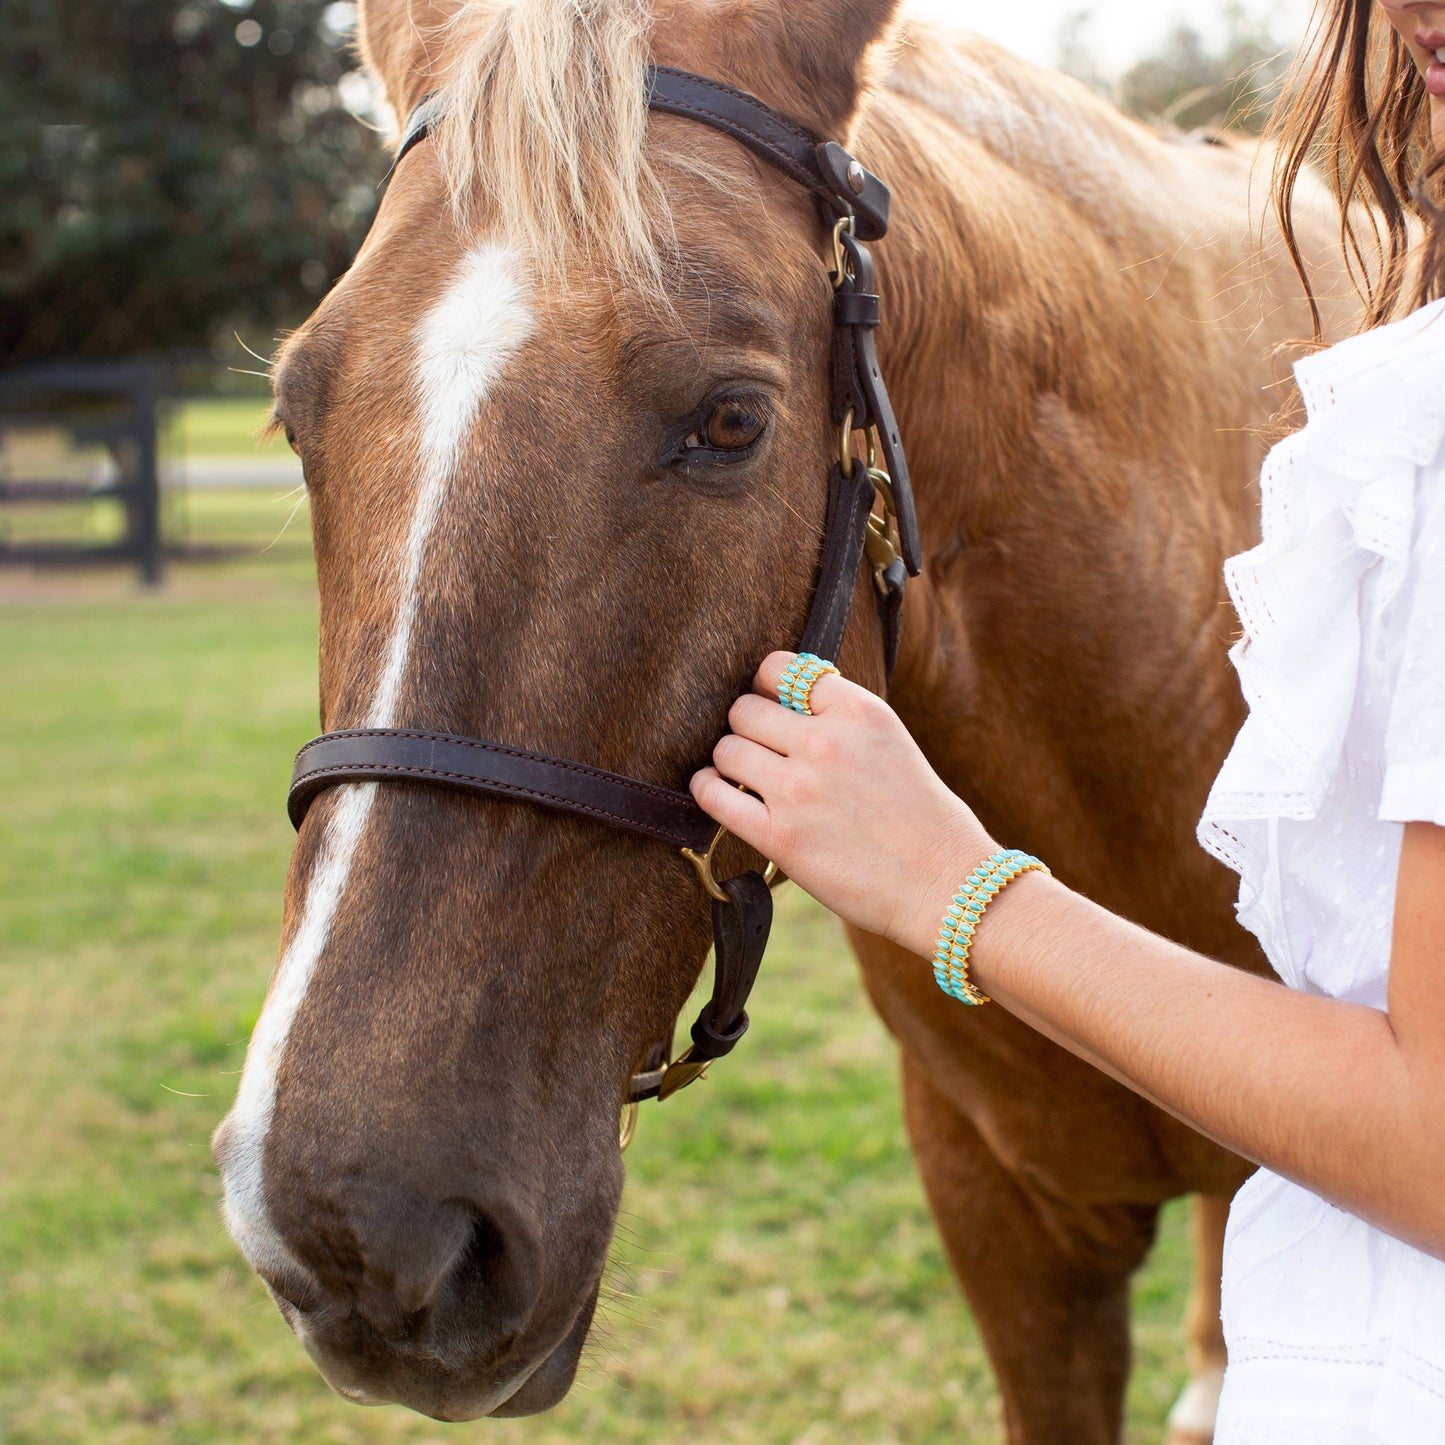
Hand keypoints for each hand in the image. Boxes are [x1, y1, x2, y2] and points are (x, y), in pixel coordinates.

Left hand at [689, 652, 994, 955]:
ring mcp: (799, 789)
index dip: (768, 686)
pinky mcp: (780, 836)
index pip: (781, 669)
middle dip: (746, 726)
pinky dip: (707, 790)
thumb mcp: (891, 742)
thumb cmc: (925, 819)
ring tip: (741, 775)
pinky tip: (716, 792)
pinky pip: (714, 797)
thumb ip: (841, 718)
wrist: (946, 885)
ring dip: (727, 760)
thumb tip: (782, 702)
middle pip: (744, 709)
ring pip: (726, 749)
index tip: (770, 704)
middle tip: (756, 747)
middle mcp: (825, 742)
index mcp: (859, 711)